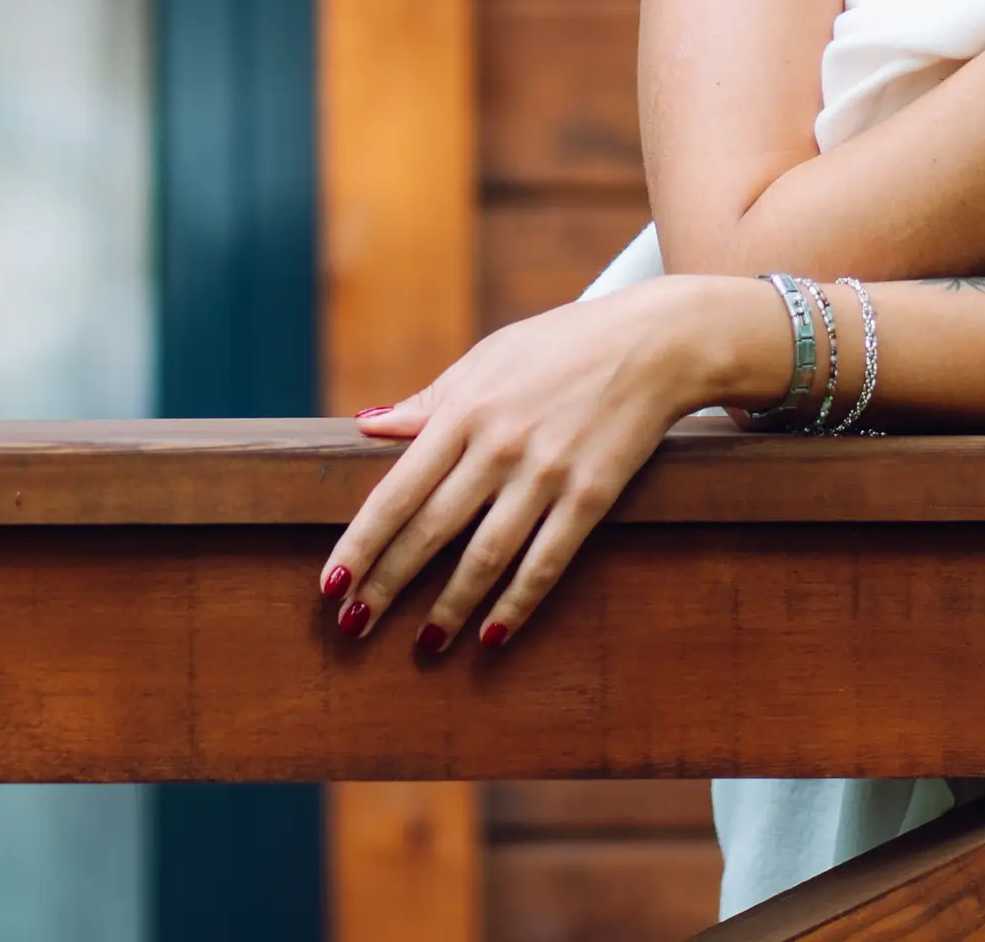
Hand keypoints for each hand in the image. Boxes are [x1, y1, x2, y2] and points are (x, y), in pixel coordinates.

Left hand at [315, 278, 775, 654]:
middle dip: (387, 583)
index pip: (397, 491)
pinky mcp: (592, 496)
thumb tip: (369, 427)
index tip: (331, 583)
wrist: (653, 341)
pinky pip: (545, 563)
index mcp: (464, 410)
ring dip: (448, 607)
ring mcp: (547, 474)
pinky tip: (492, 636)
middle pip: (430, 531)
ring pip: (484, 557)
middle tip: (355, 624)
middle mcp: (499, 446)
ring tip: (423, 643)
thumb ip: (429, 401)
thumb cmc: (560, 344)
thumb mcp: (487, 358)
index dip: (361, 543)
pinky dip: (516, 604)